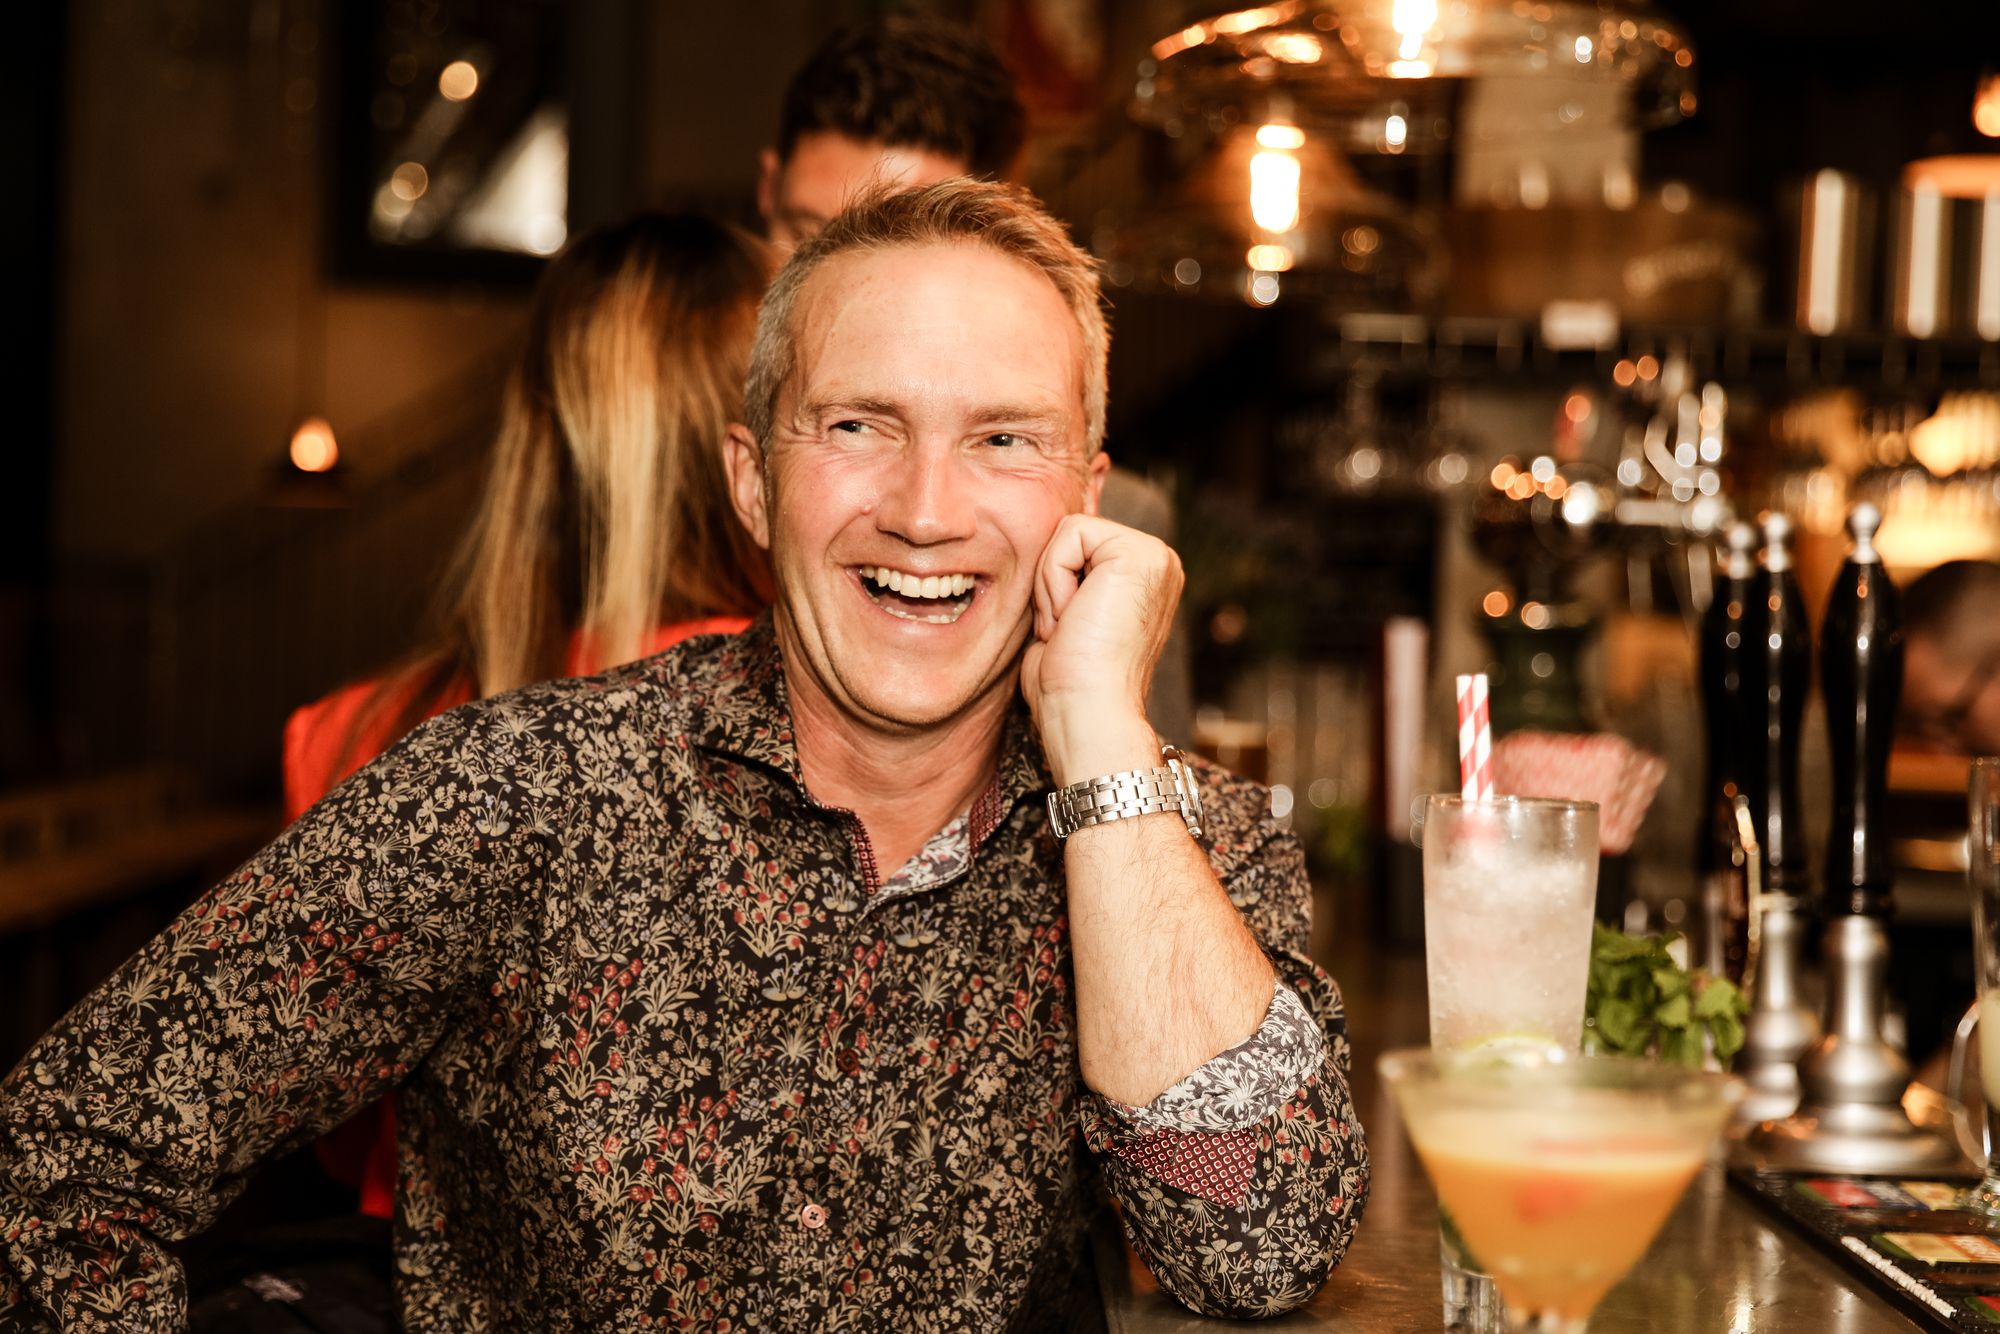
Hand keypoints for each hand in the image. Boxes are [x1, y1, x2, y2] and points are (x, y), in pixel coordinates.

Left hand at [1019, 514, 1181, 782]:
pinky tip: (1073, 620)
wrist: (1086, 715)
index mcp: (1143, 579)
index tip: (1067, 636)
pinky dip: (1055, 580)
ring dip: (1051, 587)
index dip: (1052, 589)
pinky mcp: (1140, 553)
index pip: (1074, 546)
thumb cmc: (1068, 686)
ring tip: (1071, 630)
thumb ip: (1067, 582)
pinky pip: (1070, 533)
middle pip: (1070, 535)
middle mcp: (1158, 564)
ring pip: (1067, 532)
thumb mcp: (1066, 621)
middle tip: (1067, 635)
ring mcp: (1156, 557)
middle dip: (1051, 585)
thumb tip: (1040, 554)